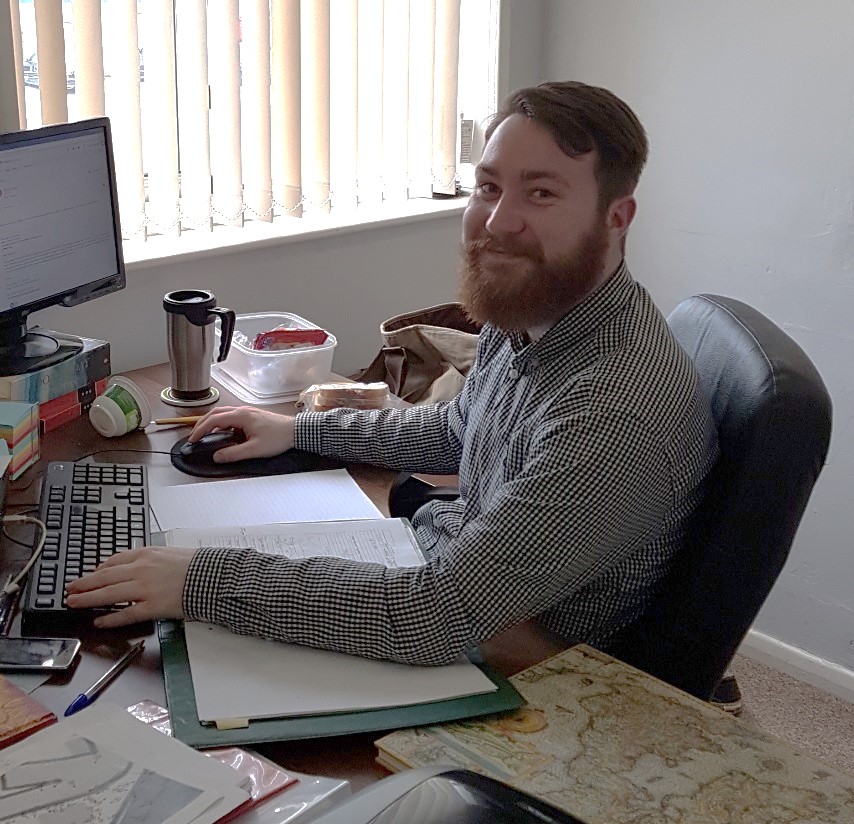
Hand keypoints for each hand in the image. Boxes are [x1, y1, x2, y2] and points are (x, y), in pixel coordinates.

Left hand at [65, 547, 194, 627]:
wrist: (213, 576)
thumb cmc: (196, 565)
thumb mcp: (169, 552)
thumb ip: (148, 559)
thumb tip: (131, 567)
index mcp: (146, 554)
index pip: (113, 561)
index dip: (96, 571)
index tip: (89, 576)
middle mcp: (141, 570)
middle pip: (104, 577)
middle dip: (83, 584)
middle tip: (71, 590)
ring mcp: (145, 589)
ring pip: (109, 595)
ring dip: (88, 600)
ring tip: (75, 603)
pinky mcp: (152, 607)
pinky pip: (126, 614)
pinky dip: (110, 618)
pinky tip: (99, 622)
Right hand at [188, 405, 295, 462]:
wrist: (297, 431)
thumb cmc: (278, 438)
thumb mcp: (255, 450)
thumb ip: (234, 454)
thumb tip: (217, 457)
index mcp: (241, 416)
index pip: (214, 420)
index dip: (200, 430)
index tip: (193, 439)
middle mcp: (242, 410)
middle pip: (216, 413)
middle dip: (202, 424)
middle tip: (194, 436)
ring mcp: (248, 412)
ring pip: (223, 413)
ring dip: (211, 422)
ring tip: (204, 434)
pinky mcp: (252, 416)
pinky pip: (231, 416)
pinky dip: (221, 422)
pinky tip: (222, 433)